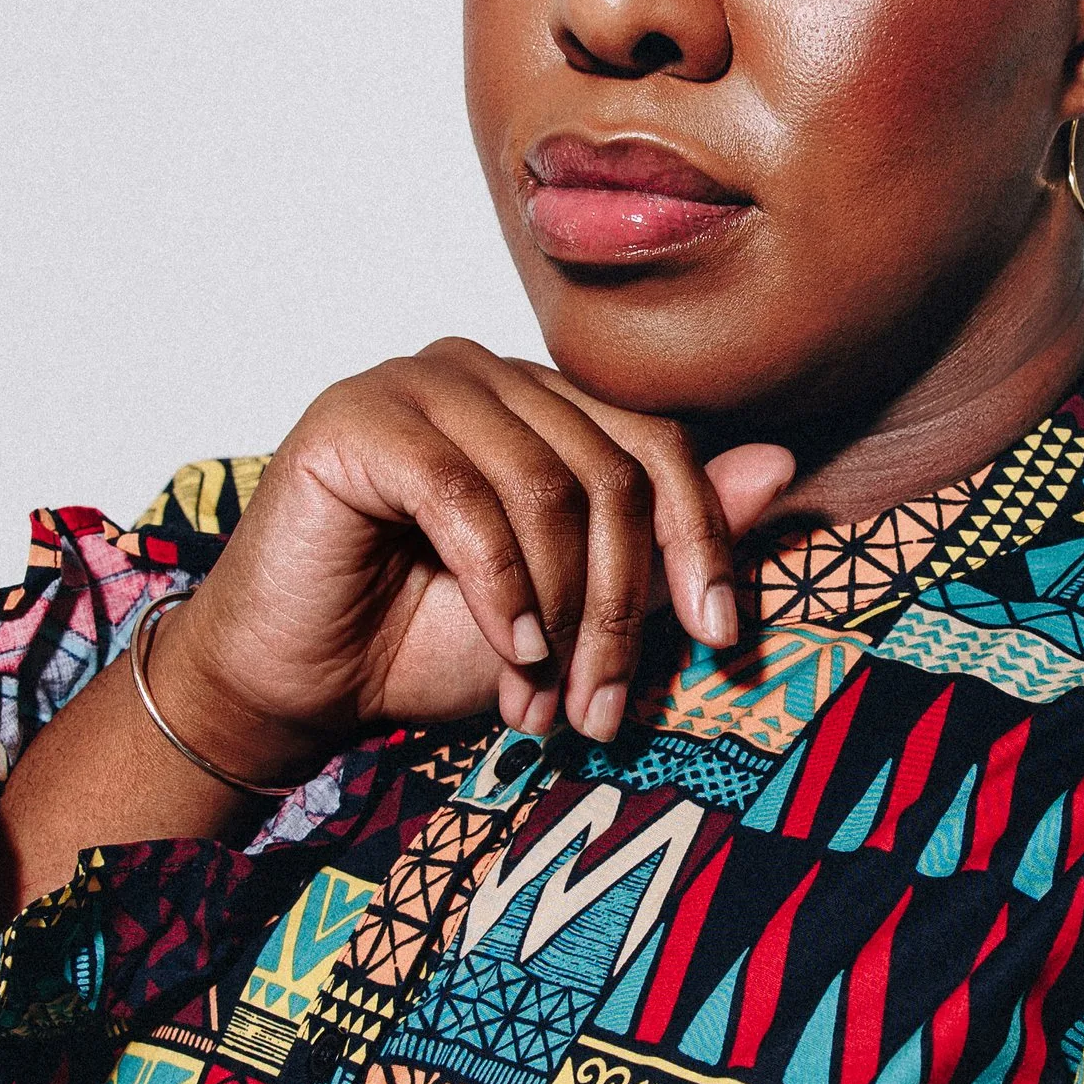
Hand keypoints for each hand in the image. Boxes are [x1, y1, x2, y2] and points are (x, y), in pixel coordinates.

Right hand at [159, 341, 795, 772]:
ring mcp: (419, 384)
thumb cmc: (430, 641)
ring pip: (544, 487)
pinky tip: (507, 651)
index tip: (721, 636)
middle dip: (620, 607)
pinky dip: (499, 585)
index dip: (701, 537)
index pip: (656, 444)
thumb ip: (663, 540)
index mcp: (543, 403)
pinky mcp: (356, 418)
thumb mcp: (572, 606)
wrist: (301, 683)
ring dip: (557, 614)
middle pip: (608, 472)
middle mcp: (487, 373)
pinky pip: (463, 495)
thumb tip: (782, 467)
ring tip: (543, 699)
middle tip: (605, 710)